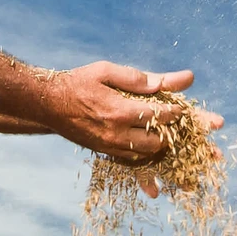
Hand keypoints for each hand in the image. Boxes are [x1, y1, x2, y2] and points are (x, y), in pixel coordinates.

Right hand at [44, 61, 223, 197]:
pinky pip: (130, 162)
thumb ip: (138, 78)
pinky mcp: (104, 152)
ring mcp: (110, 146)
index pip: (159, 114)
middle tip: (189, 129)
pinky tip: (156, 165)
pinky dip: (145, 163)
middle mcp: (116, 132)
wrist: (47, 104)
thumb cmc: (78, 81)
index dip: (178, 112)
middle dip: (175, 135)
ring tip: (178, 143)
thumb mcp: (107, 71)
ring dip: (163, 148)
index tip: (189, 109)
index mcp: (119, 110)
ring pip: (146, 155)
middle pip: (158, 141)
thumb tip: (168, 80)